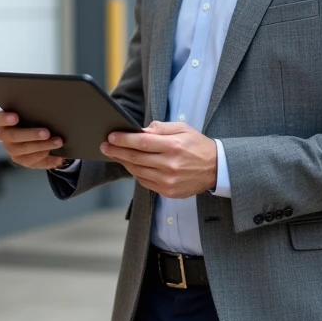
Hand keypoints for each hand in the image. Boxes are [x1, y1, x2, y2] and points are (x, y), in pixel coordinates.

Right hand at [0, 111, 69, 169]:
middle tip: (47, 133)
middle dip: (31, 135)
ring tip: (58, 142)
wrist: (36, 133)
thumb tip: (49, 107)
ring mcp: (12, 150)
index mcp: (3, 122)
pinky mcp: (22, 160)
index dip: (5, 119)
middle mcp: (5, 137)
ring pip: (24, 152)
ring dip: (42, 147)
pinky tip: (59, 158)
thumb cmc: (32, 117)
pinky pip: (34, 163)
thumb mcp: (31, 112)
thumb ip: (33, 110)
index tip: (15, 117)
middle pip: (14, 137)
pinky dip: (48, 161)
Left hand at [101, 121, 217, 197]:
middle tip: (105, 146)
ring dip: (124, 162)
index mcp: (173, 146)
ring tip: (115, 154)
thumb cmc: (198, 145)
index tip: (110, 137)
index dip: (123, 139)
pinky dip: (136, 173)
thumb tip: (140, 130)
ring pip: (138, 171)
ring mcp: (169, 180)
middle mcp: (170, 165)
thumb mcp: (183, 129)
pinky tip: (132, 165)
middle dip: (117, 151)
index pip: (141, 142)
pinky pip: (145, 182)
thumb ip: (161, 128)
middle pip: (136, 158)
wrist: (217, 168)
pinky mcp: (169, 191)